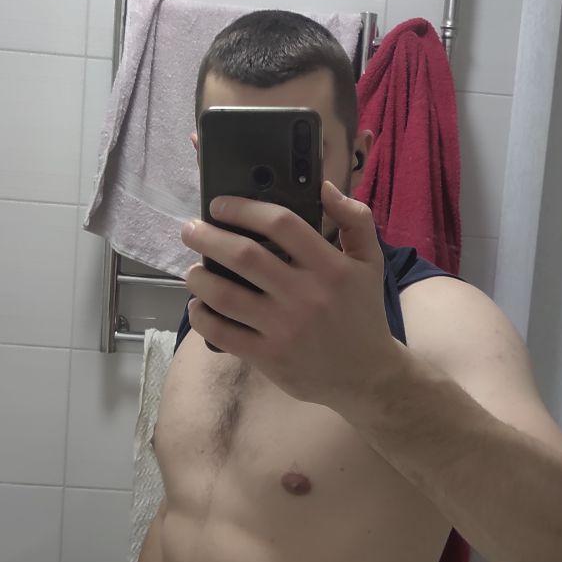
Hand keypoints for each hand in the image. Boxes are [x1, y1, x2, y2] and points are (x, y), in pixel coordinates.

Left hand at [179, 178, 397, 407]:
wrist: (367, 375)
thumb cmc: (363, 312)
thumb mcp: (371, 262)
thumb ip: (354, 219)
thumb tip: (323, 186)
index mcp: (330, 266)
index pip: (281, 224)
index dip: (244, 209)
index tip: (220, 205)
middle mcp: (305, 295)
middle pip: (243, 255)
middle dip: (207, 237)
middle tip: (190, 229)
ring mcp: (284, 328)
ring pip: (224, 294)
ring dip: (198, 277)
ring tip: (192, 270)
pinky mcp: (269, 356)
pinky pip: (222, 332)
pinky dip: (202, 316)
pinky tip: (199, 305)